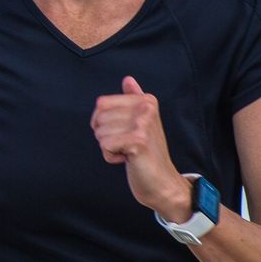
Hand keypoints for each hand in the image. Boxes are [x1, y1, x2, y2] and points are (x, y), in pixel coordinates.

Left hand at [90, 76, 191, 220]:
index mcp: (146, 100)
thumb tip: (128, 79)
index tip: (121, 133)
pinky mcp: (138, 140)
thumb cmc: (147, 153)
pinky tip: (128, 159)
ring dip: (109, 148)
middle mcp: (146, 107)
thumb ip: (134, 99)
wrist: (162, 182)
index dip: (102, 123)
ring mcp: (143, 123)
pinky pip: (105, 145)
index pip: (101, 104)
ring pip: (100, 133)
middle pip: (99, 118)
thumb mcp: (142, 123)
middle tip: (126, 145)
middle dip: (105, 136)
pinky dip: (110, 157)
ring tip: (129, 152)